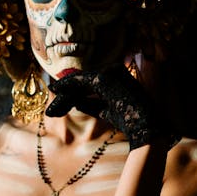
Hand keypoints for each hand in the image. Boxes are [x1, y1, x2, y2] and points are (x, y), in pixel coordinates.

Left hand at [45, 65, 166, 149]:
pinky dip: (67, 87)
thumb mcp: (106, 110)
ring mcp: (110, 72)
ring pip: (80, 82)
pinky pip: (81, 82)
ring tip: (51, 109)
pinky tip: (56, 91)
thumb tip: (75, 101)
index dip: (74, 91)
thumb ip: (91, 104)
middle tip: (51, 109)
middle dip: (66, 95)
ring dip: (65, 95)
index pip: (91, 83)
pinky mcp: (104, 78)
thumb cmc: (130, 120)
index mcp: (117, 76)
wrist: (144, 125)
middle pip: (84, 82)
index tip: (59, 98)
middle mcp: (115, 70)